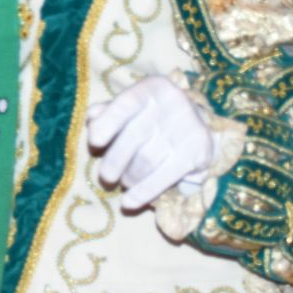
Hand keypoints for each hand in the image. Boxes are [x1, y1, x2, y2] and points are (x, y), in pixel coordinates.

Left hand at [86, 77, 214, 210]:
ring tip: (125, 182)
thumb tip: (92, 119)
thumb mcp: (132, 108)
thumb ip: (108, 112)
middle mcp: (172, 103)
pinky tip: (129, 203)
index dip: (107, 124)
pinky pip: (164, 176)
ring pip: (147, 160)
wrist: (200, 128)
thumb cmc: (153, 118)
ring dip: (129, 177)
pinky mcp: (197, 153)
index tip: (94, 142)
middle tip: (106, 177)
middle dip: (114, 161)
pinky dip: (143, 192)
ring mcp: (188, 128)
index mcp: (151, 89)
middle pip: (134, 137)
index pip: (124, 105)